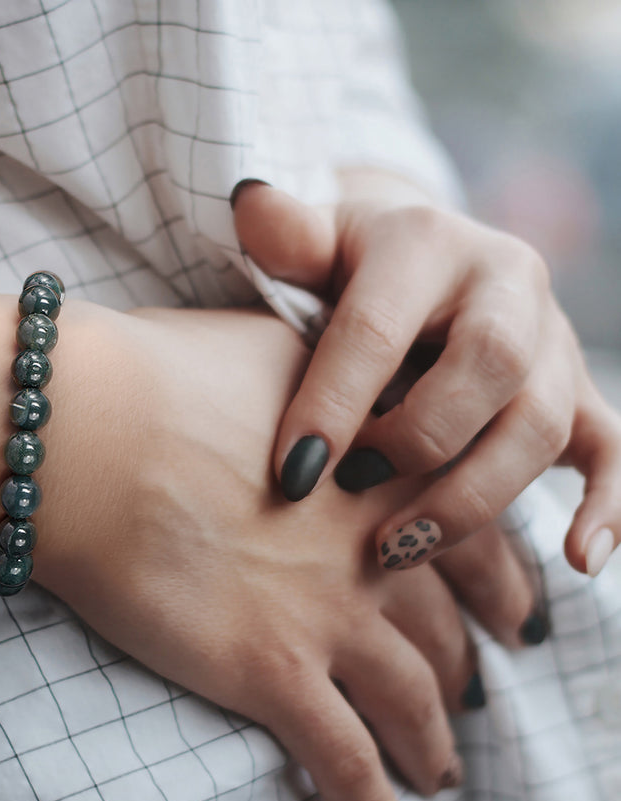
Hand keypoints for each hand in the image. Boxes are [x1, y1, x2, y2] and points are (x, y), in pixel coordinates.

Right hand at [36, 303, 524, 800]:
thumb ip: (337, 386)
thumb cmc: (162, 379)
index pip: (471, 539)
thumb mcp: (280, 353)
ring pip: (412, 701)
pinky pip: (346, 761)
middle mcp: (376, 549)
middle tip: (480, 695)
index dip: (500, 584)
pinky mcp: (273, 673)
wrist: (88, 436)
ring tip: (443, 776)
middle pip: (447, 629)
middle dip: (469, 670)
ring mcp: (330, 617)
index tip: (514, 613)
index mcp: (384, 471)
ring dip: (433, 746)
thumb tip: (349, 391)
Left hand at [232, 182, 620, 578]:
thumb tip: (252, 203)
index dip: (334, 405)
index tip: (292, 476)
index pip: (381, 326)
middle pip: (490, 365)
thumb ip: (287, 237)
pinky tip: (581, 559)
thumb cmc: (347, 273)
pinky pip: (614, 448)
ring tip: (398, 548)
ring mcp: (551, 340)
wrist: (420, 269)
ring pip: (541, 422)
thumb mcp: (314, 246)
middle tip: (351, 492)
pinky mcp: (577, 393)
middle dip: (418, 442)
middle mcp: (507, 282)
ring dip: (473, 496)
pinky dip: (608, 503)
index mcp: (429, 242)